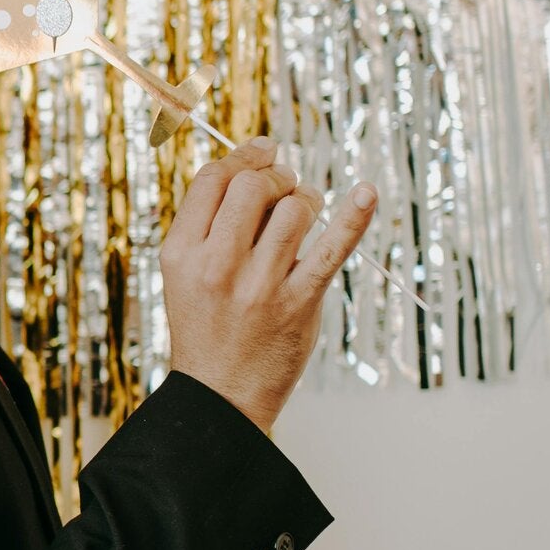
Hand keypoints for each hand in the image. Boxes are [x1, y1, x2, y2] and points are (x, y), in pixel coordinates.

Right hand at [162, 139, 378, 431]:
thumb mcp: (186, 277)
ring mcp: (259, 286)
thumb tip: (254, 166)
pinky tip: (367, 193)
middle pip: (253, 185)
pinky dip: (354, 217)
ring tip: (306, 213)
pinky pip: (332, 249)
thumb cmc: (207, 329)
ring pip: (294, 208)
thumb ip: (209, 227)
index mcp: (182, 254)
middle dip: (276, 175)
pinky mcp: (298, 304)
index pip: (213, 179)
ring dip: (307, 200)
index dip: (243, 156)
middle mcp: (217, 266)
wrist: (220, 398)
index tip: (264, 151)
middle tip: (285, 187)